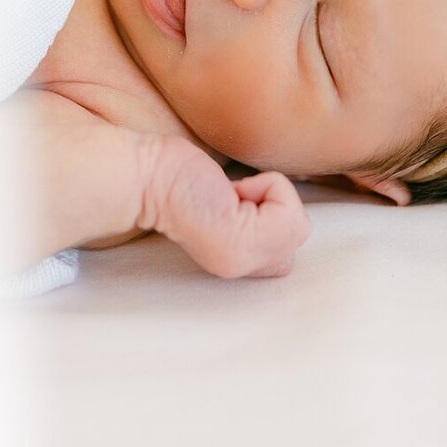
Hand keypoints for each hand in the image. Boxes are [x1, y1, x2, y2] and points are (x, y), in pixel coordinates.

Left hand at [137, 134, 310, 279]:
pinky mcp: (242, 244)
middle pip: (296, 241)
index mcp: (234, 262)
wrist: (148, 174)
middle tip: (234, 197)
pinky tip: (233, 190)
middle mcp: (239, 272)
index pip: (287, 251)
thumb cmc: (184, 175)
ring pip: (298, 229)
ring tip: (234, 193)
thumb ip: (259, 216)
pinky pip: (290, 213)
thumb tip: (293, 199)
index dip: (271, 212)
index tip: (234, 201)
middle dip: (276, 207)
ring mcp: (241, 262)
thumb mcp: (232, 206)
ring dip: (273, 196)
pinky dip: (271, 188)